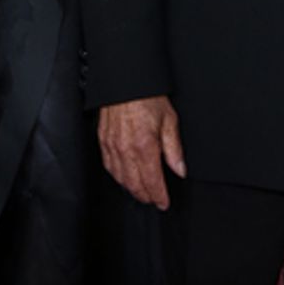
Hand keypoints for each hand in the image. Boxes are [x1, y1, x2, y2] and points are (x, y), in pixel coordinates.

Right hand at [98, 95, 185, 210]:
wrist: (125, 81)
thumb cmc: (146, 97)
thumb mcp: (169, 121)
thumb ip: (174, 149)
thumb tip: (180, 169)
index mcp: (145, 146)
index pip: (152, 182)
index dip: (159, 196)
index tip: (163, 203)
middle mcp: (126, 150)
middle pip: (135, 184)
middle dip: (146, 196)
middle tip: (154, 200)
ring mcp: (112, 146)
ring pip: (120, 178)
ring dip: (131, 189)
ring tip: (141, 193)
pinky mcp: (103, 141)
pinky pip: (109, 167)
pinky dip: (117, 177)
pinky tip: (123, 177)